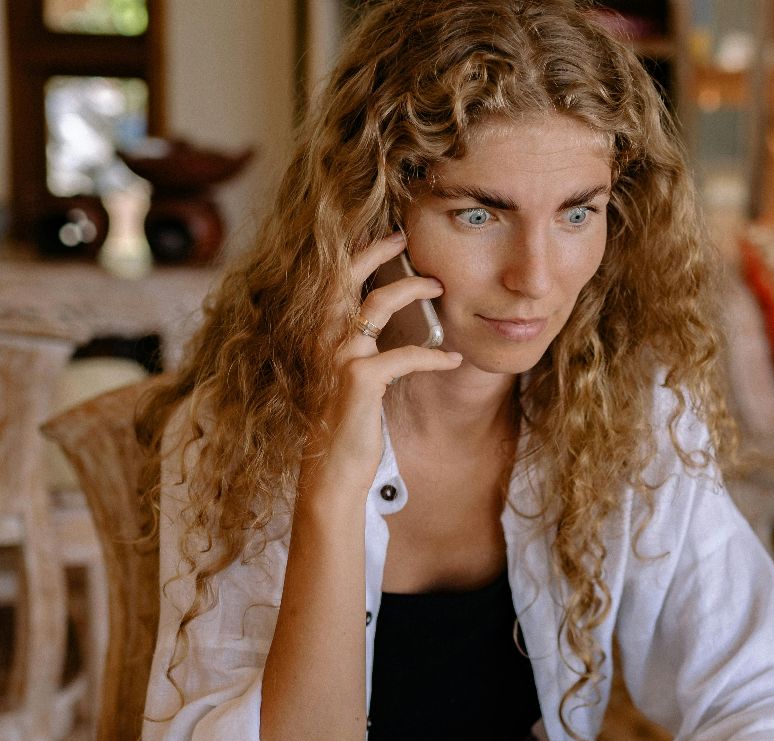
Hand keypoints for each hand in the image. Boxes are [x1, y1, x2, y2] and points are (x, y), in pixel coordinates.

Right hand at [304, 230, 463, 500]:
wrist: (332, 469)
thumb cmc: (345, 423)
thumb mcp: (351, 376)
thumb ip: (362, 346)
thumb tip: (395, 322)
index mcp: (319, 334)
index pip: (334, 279)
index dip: (360, 252)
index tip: (389, 238)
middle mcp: (323, 338)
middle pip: (348, 275)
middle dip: (379, 251)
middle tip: (408, 239)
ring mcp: (339, 356)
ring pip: (378, 303)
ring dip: (414, 290)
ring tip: (440, 288)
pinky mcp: (360, 379)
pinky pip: (406, 354)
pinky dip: (434, 356)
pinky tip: (453, 360)